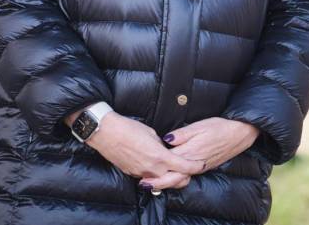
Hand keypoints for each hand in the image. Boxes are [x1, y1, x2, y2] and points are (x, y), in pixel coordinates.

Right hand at [81, 113, 203, 190]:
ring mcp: (142, 173)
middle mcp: (153, 169)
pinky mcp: (132, 173)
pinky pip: (148, 177)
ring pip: (161, 180)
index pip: (184, 166)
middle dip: (184, 176)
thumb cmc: (128, 128)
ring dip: (168, 176)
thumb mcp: (150, 133)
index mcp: (160, 157)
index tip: (201, 164)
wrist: (106, 132)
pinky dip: (154, 173)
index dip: (196, 166)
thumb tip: (164, 149)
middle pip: (176, 179)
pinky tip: (152, 164)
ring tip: (171, 167)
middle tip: (188, 169)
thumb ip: (161, 145)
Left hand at [138, 118, 259, 189]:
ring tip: (153, 181)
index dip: (156, 168)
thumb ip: (182, 134)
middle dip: (158, 182)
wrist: (239, 134)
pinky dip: (177, 178)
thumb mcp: (199, 126)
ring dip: (167, 181)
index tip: (144, 170)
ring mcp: (200, 167)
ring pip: (181, 179)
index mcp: (191, 151)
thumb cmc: (220, 127)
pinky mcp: (204, 167)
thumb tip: (166, 139)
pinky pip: (188, 176)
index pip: (170, 163)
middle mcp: (195, 162)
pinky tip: (170, 175)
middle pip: (174, 177)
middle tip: (144, 183)